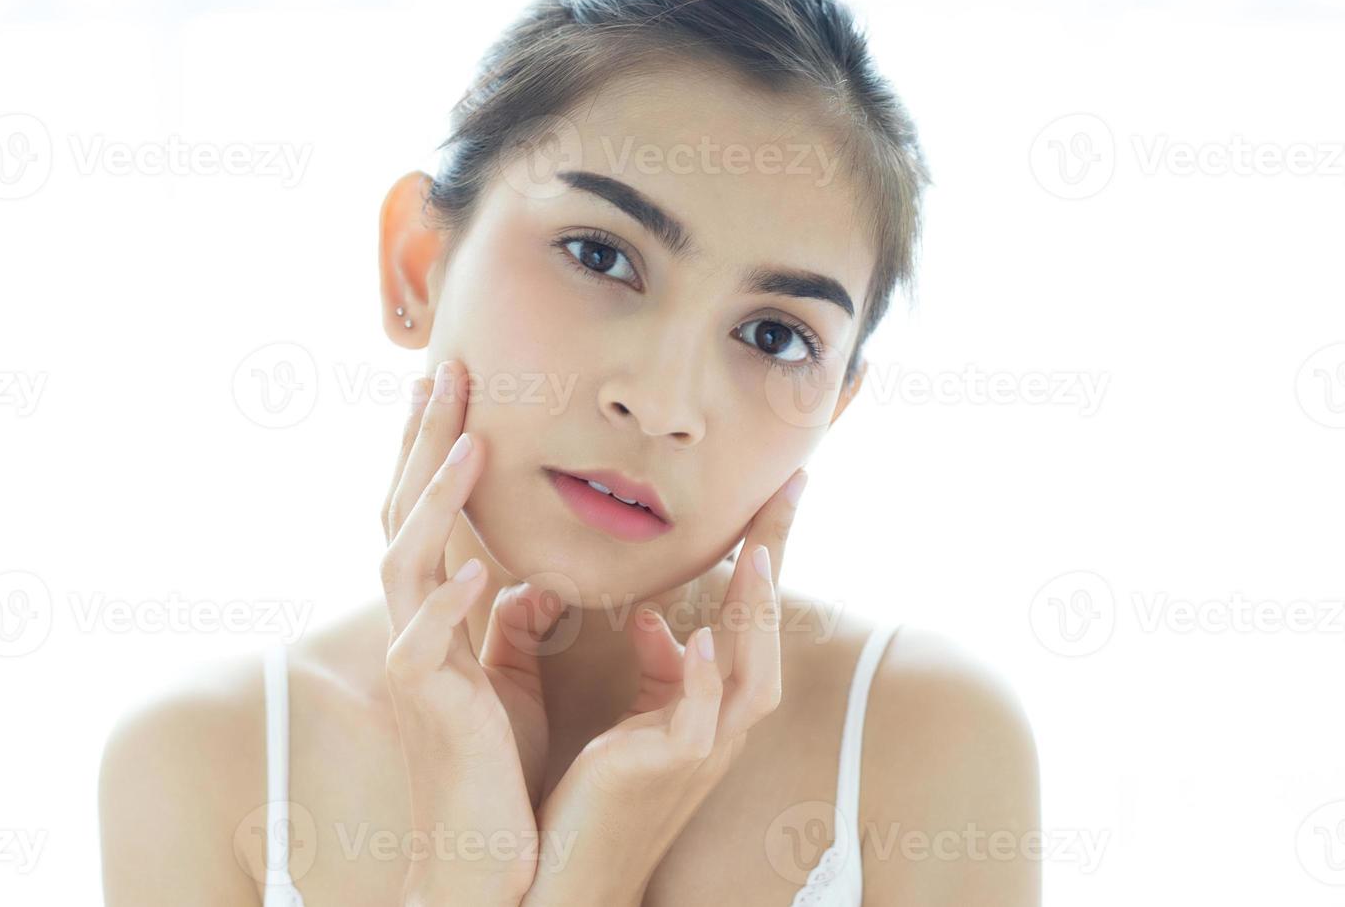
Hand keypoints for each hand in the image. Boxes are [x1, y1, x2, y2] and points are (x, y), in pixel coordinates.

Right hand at [378, 358, 563, 901]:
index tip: (451, 384)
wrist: (480, 846)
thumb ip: (511, 619)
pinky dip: (448, 607)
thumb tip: (527, 575)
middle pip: (404, 511)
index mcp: (435, 609)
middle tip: (447, 370)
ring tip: (470, 442)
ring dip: (436, 500)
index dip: (432, 445)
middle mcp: (412, 624)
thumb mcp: (510, 672)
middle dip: (423, 439)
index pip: (425, 509)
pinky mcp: (424, 705)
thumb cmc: (494, 758)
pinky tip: (480, 572)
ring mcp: (411, 661)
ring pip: (404, 562)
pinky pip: (423, 646)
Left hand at [520, 467, 806, 905]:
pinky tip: (703, 639)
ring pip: (751, 676)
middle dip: (777, 561)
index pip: (748, 617)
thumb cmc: (598, 795)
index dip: (765, 554)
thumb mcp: (635, 722)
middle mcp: (719, 726)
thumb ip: (656, 671)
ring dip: (756, 615)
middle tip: (789, 490)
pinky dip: (703, 679)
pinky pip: (697, 723)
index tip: (774, 492)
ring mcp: (700, 752)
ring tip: (757, 552)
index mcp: (709, 707)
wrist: (570, 872)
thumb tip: (659, 620)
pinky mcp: (664, 772)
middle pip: (768, 634)